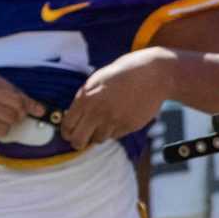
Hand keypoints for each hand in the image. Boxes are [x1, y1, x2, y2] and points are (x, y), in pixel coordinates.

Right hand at [0, 69, 43, 143]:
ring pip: (11, 118)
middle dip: (18, 114)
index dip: (28, 102)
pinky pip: (1, 129)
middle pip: (17, 105)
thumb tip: (24, 102)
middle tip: (10, 118)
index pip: (15, 91)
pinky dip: (0, 131)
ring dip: (7, 124)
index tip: (37, 109)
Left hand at [61, 50, 177, 149]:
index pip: (67, 125)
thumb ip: (83, 100)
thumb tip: (72, 117)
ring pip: (98, 140)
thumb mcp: (95, 82)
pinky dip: (113, 132)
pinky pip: (115, 136)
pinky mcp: (129, 126)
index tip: (68, 134)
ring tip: (102, 124)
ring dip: (97, 135)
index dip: (66, 132)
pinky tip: (117, 119)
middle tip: (79, 141)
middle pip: (79, 140)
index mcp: (85, 99)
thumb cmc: (122, 75)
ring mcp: (114, 121)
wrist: (152, 75)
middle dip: (77, 142)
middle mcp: (97, 112)